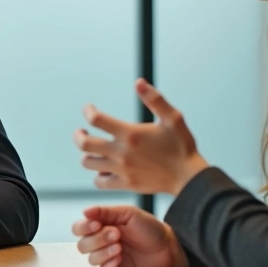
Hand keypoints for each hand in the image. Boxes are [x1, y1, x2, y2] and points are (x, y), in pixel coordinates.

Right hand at [71, 205, 188, 266]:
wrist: (168, 246)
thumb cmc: (149, 227)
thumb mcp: (128, 213)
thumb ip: (106, 212)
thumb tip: (85, 211)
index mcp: (100, 226)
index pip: (78, 228)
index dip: (83, 227)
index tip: (97, 224)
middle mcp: (101, 242)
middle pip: (81, 245)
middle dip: (97, 240)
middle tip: (116, 235)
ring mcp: (107, 257)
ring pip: (90, 259)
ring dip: (103, 252)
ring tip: (120, 248)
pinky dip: (108, 264)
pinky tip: (120, 258)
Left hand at [73, 78, 209, 194]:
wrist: (189, 178)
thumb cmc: (182, 146)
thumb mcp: (173, 118)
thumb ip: (155, 99)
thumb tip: (139, 82)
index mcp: (130, 134)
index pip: (96, 119)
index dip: (88, 111)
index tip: (89, 109)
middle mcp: (121, 152)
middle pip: (84, 144)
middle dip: (79, 135)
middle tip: (82, 132)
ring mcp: (122, 170)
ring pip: (88, 163)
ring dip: (87, 154)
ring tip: (93, 149)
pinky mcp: (125, 184)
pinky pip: (99, 182)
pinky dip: (98, 175)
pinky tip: (105, 168)